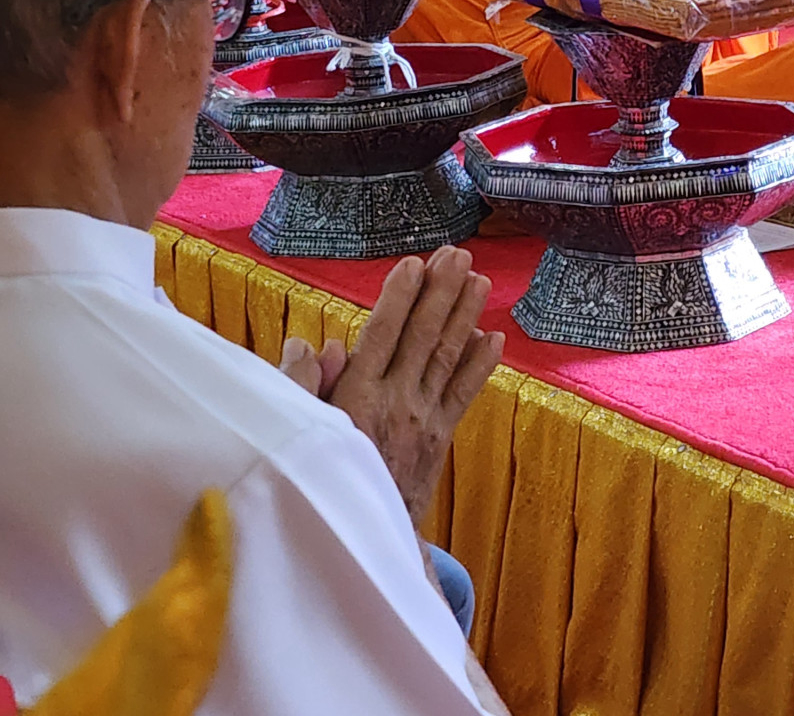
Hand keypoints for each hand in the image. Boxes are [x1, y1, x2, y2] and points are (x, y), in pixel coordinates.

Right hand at [310, 247, 503, 525]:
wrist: (362, 538)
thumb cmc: (323, 479)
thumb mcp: (300, 432)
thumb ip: (303, 387)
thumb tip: (314, 343)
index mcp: (357, 396)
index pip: (382, 335)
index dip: (399, 297)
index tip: (414, 263)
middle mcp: (396, 402)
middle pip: (422, 337)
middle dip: (441, 293)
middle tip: (458, 255)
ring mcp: (423, 419)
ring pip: (447, 358)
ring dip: (465, 316)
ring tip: (481, 280)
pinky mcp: (439, 437)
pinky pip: (462, 395)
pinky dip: (478, 366)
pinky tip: (493, 338)